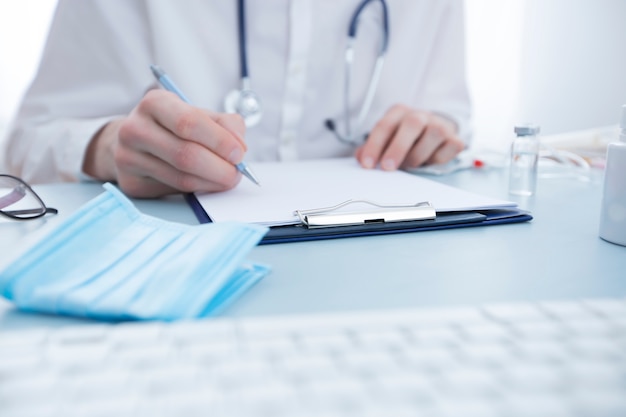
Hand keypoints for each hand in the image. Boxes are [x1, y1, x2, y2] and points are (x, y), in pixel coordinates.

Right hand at [83, 89, 246, 197]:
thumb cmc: (174, 126)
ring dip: (212, 182)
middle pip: (185, 155)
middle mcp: (135, 129)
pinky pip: (173, 191)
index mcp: (154, 103)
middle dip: (220, 168)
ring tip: (227, 179)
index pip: (189, 122)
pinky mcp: (131, 183)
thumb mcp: (199, 114)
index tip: (239, 154)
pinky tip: (206, 183)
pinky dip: (198, 190)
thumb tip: (239, 147)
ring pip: (181, 178)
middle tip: (237, 173)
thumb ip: (225, 125)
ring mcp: (128, 158)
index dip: (219, 141)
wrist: (135, 141)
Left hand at [355, 104, 463, 170]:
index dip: (374, 146)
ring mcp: (439, 125)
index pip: (384, 126)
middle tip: (388, 168)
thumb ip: (372, 148)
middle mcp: (420, 115)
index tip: (367, 164)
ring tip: (409, 165)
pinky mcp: (454, 139)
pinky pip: (446, 151)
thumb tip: (360, 158)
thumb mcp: (386, 139)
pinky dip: (436, 160)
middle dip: (398, 148)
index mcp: (398, 112)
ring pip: (431, 138)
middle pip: (412, 125)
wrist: (435, 129)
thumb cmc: (405, 137)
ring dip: (417, 157)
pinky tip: (428, 161)